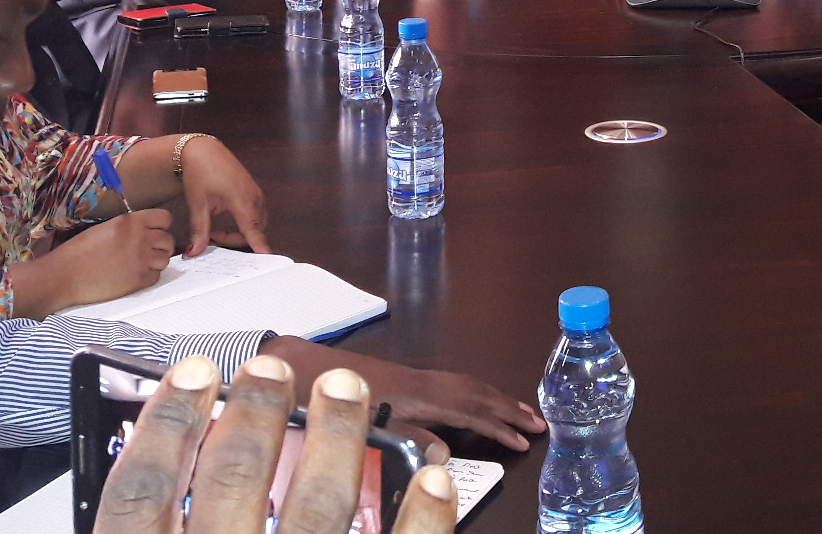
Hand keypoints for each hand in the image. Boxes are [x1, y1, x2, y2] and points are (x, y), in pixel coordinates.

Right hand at [10, 209, 173, 317]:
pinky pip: (156, 276)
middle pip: (168, 240)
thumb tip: (145, 230)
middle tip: (146, 251)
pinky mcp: (140, 280)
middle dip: (159, 245)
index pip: (165, 218)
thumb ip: (129, 227)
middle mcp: (141, 238)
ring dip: (155, 262)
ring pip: (165, 259)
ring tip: (138, 264)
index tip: (155, 231)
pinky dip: (148, 277)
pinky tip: (132, 275)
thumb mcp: (106, 228)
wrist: (65, 276)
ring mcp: (142, 260)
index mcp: (131, 222)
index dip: (161, 226)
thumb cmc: (78, 252)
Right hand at [95, 354, 459, 533]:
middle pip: (229, 483)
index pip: (140, 494)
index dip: (165, 424)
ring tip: (343, 390)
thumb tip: (150, 497)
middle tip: (273, 368)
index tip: (193, 375)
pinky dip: (422, 515)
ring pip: (314, 506)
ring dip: (333, 438)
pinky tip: (433, 478)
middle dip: (254, 413)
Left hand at [177, 135, 270, 255]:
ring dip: (240, 232)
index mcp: (241, 199)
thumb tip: (195, 251)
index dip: (259, 243)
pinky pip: (255, 215)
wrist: (204, 151)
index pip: (253, 228)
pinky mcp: (254, 192)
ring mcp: (256, 194)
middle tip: (213, 239)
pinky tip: (226, 222)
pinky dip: (244, 223)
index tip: (266, 257)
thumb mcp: (198, 204)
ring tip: (216, 232)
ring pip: (256, 223)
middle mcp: (254, 197)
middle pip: (255, 229)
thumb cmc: (201, 172)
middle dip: (237, 240)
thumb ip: (199, 231)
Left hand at [259, 337, 546, 452]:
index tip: (524, 439)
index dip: (498, 424)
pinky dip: (469, 395)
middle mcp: (413, 381)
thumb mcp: (354, 427)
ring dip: (491, 398)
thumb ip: (401, 440)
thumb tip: (443, 455)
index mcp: (409, 392)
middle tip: (539, 424)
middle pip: (471, 390)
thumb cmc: (310, 396)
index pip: (467, 407)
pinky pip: (445, 385)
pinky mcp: (395, 380)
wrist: (282, 366)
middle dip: (506, 407)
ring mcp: (405, 378)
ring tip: (516, 414)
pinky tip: (470, 409)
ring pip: (459, 384)